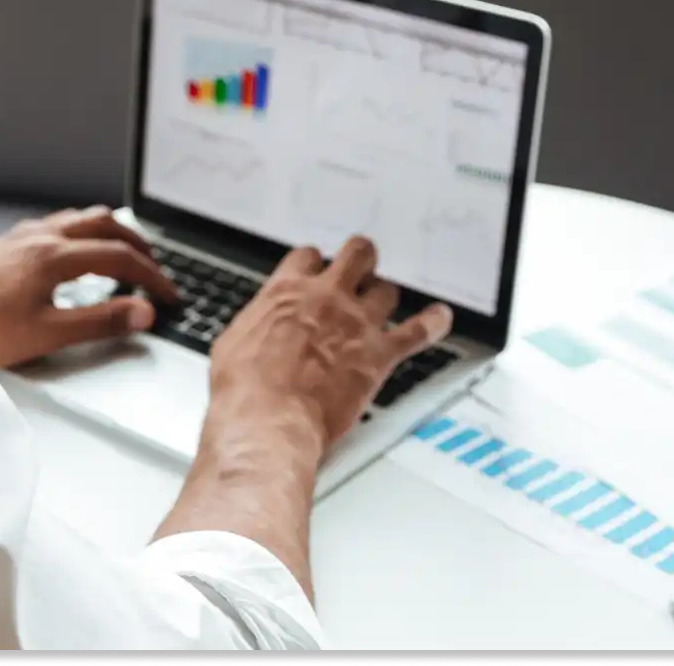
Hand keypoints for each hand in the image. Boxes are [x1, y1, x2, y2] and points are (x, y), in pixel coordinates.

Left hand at [0, 206, 179, 370]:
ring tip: (123, 254)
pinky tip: (73, 256)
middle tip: (156, 268)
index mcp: (55, 256)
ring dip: (108, 233)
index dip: (153, 278)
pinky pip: (54, 227)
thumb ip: (100, 322)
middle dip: (137, 244)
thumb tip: (142, 313)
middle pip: (104, 225)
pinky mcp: (4, 247)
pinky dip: (79, 235)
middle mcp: (40, 238)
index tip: (169, 296)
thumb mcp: (48, 334)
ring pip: (77, 220)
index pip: (121, 258)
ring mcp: (20, 238)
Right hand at [206, 236, 453, 452]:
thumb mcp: (233, 343)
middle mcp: (327, 298)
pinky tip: (440, 318)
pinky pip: (418, 331)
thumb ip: (257, 324)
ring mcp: (357, 323)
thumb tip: (258, 327)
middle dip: (360, 259)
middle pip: (357, 256)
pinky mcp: (379, 353)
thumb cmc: (245, 389)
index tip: (315, 270)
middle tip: (361, 267)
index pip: (308, 257)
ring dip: (385, 296)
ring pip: (387, 290)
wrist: (269, 418)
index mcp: (287, 291)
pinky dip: (433, 323)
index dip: (314, 263)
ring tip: (387, 300)